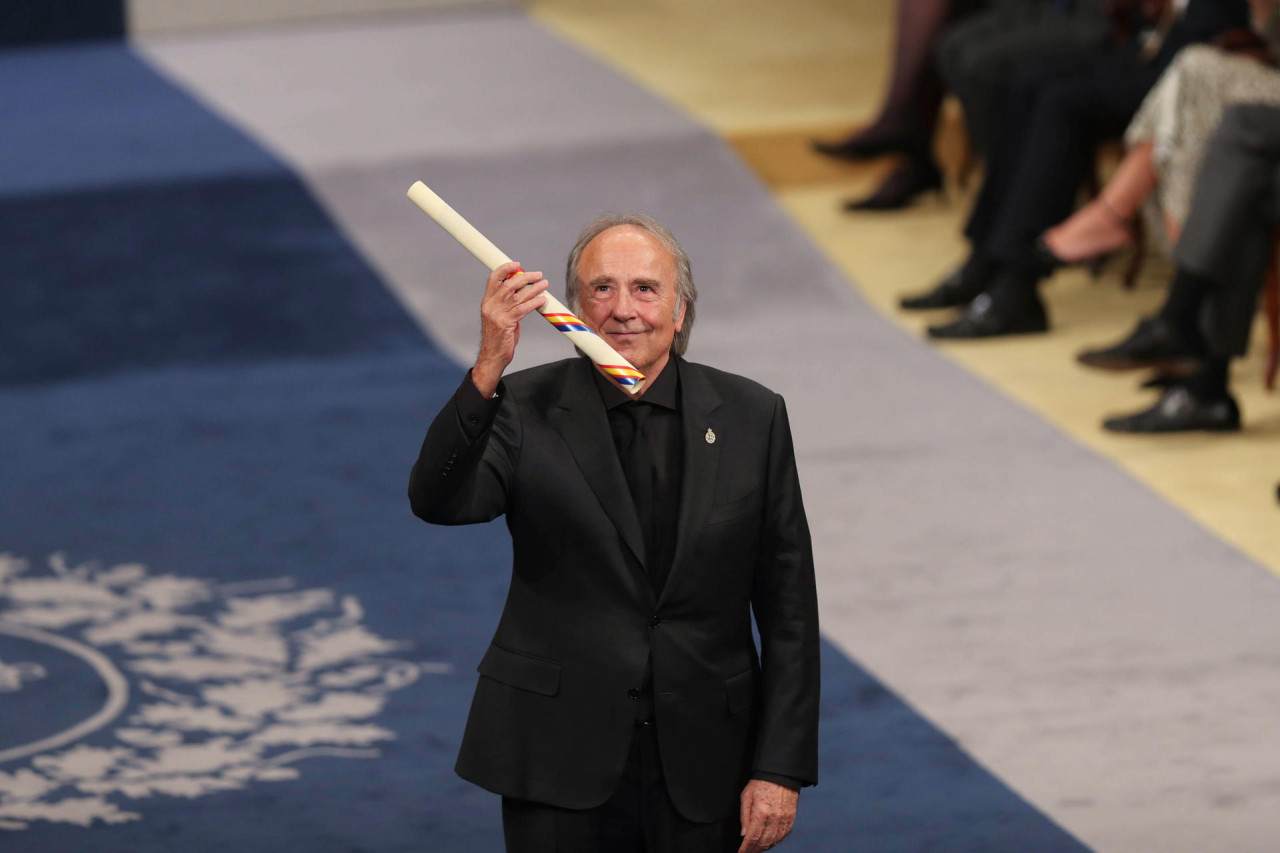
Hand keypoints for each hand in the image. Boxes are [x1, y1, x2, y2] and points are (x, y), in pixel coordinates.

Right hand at [472, 262, 548, 396]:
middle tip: (538, 274)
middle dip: (524, 277)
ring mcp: (497, 315)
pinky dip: (534, 303)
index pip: (493, 279)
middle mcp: (490, 306)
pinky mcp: (505, 324)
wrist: (492, 357)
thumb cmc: (499, 337)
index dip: (505, 269)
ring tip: (544, 284)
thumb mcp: (501, 317)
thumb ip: (509, 304)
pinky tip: (542, 299)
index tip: (517, 264)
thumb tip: (525, 292)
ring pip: (517, 296)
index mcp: (487, 302)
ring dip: (533, 288)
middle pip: (508, 284)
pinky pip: (522, 309)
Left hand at [737, 779, 797, 852]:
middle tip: (748, 852)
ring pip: (774, 841)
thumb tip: (744, 834)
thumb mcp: (747, 796)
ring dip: (764, 847)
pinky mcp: (791, 819)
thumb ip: (744, 816)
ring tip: (756, 848)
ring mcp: (784, 819)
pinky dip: (775, 842)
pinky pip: (783, 836)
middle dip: (754, 850)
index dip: (746, 848)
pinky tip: (769, 842)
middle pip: (763, 842)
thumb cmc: (762, 783)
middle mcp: (774, 818)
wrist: (781, 775)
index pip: (752, 837)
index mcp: (761, 812)